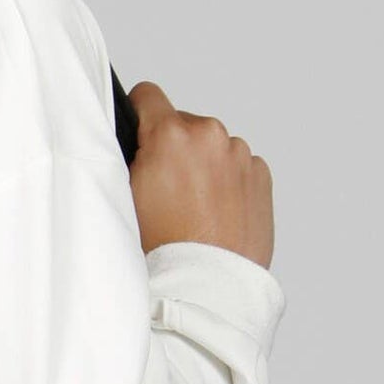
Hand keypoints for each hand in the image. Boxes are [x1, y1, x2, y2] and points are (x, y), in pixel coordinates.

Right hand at [126, 81, 274, 267]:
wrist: (207, 287)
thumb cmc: (164, 253)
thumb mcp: (123, 200)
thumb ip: (128, 161)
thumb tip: (132, 145)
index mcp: (172, 136)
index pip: (147, 95)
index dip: (137, 116)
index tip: (138, 136)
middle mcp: (211, 136)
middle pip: (182, 126)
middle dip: (171, 151)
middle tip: (161, 194)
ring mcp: (240, 156)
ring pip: (211, 148)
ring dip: (200, 168)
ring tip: (189, 209)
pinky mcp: (260, 176)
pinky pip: (236, 167)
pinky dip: (224, 184)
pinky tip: (212, 214)